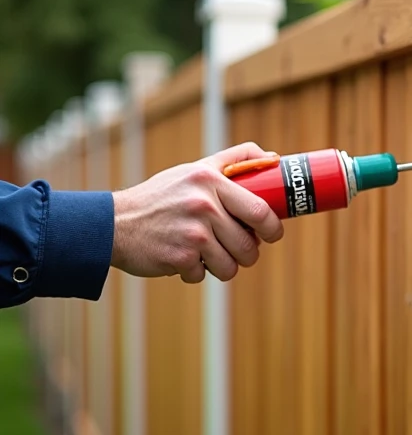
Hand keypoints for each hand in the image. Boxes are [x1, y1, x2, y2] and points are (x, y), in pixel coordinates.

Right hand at [111, 142, 284, 282]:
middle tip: (237, 248)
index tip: (272, 234)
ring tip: (207, 253)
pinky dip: (194, 271)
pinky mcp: (179, 258)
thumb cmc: (162, 196)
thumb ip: (235, 160)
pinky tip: (181, 256)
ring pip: (230, 266)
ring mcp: (192, 233)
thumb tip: (274, 159)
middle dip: (247, 253)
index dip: (273, 228)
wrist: (114, 222)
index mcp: (211, 181)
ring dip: (222, 266)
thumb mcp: (196, 169)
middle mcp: (203, 206)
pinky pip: (204, 276)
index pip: (260, 210)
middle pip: (248, 246)